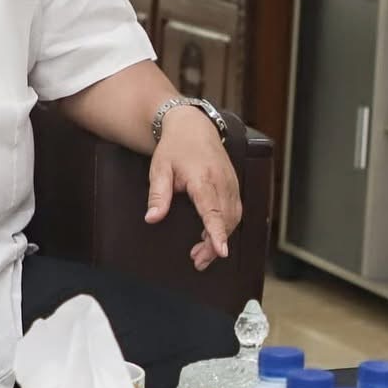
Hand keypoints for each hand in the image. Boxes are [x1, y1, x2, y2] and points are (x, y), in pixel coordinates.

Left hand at [146, 108, 241, 269]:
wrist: (193, 126)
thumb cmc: (174, 147)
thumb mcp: (159, 169)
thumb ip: (158, 195)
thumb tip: (152, 219)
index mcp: (203, 179)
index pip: (213, 211)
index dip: (217, 233)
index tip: (220, 251)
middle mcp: (222, 182)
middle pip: (226, 220)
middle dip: (214, 244)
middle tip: (198, 261)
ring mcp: (231, 183)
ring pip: (234, 218)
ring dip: (221, 238)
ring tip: (202, 255)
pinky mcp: (234, 185)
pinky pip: (235, 211)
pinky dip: (226, 227)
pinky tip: (211, 237)